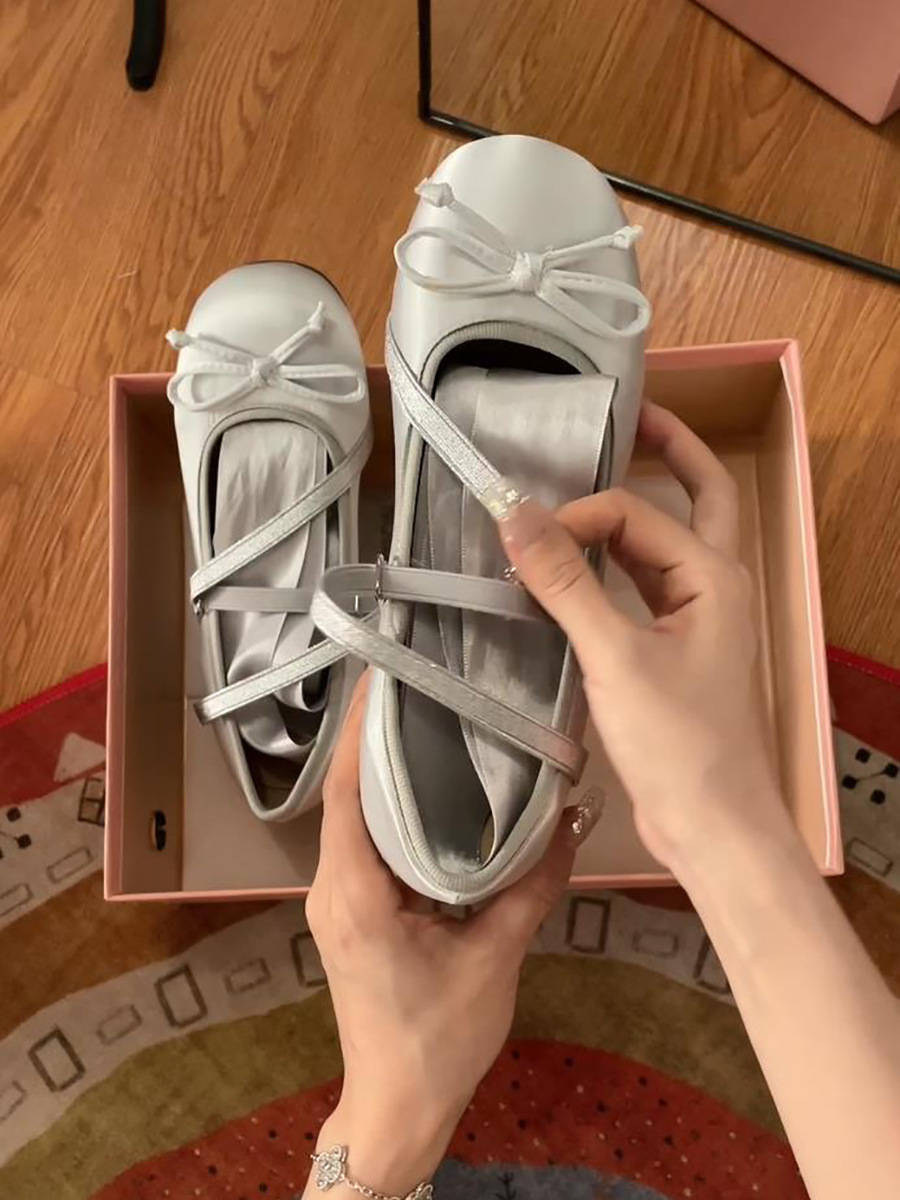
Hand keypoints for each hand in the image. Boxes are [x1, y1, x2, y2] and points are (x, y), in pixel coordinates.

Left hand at [304, 680, 589, 1194]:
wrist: (399, 1108)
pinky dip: (395, 809)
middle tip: (425, 683)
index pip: (346, 790)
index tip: (387, 675)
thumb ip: (531, 883)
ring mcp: (338, 899)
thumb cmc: (439, 1040)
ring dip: (386, 771)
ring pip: (356, 816)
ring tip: (432, 718)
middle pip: (347, 793)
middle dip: (379, 736)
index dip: (361, 729)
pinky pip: (368, 842)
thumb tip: (573, 817)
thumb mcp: (495, 957)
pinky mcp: (354, 910)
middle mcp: (333, 886)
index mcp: (354, 892)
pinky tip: (434, 787)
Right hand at [498, 401, 785, 871]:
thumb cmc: (679, 744)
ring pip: (669, 545)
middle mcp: (714, 588)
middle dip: (670, 454)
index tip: (524, 540)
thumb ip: (565, 583)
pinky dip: (617, 566)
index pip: (637, 515)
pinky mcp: (677, 653)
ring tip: (588, 484)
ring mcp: (699, 621)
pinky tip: (578, 569)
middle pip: (698, 498)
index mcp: (714, 577)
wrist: (711, 827)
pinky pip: (648, 587)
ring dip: (636, 514)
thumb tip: (514, 515)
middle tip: (629, 418)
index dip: (579, 516)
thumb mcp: (617, 658)